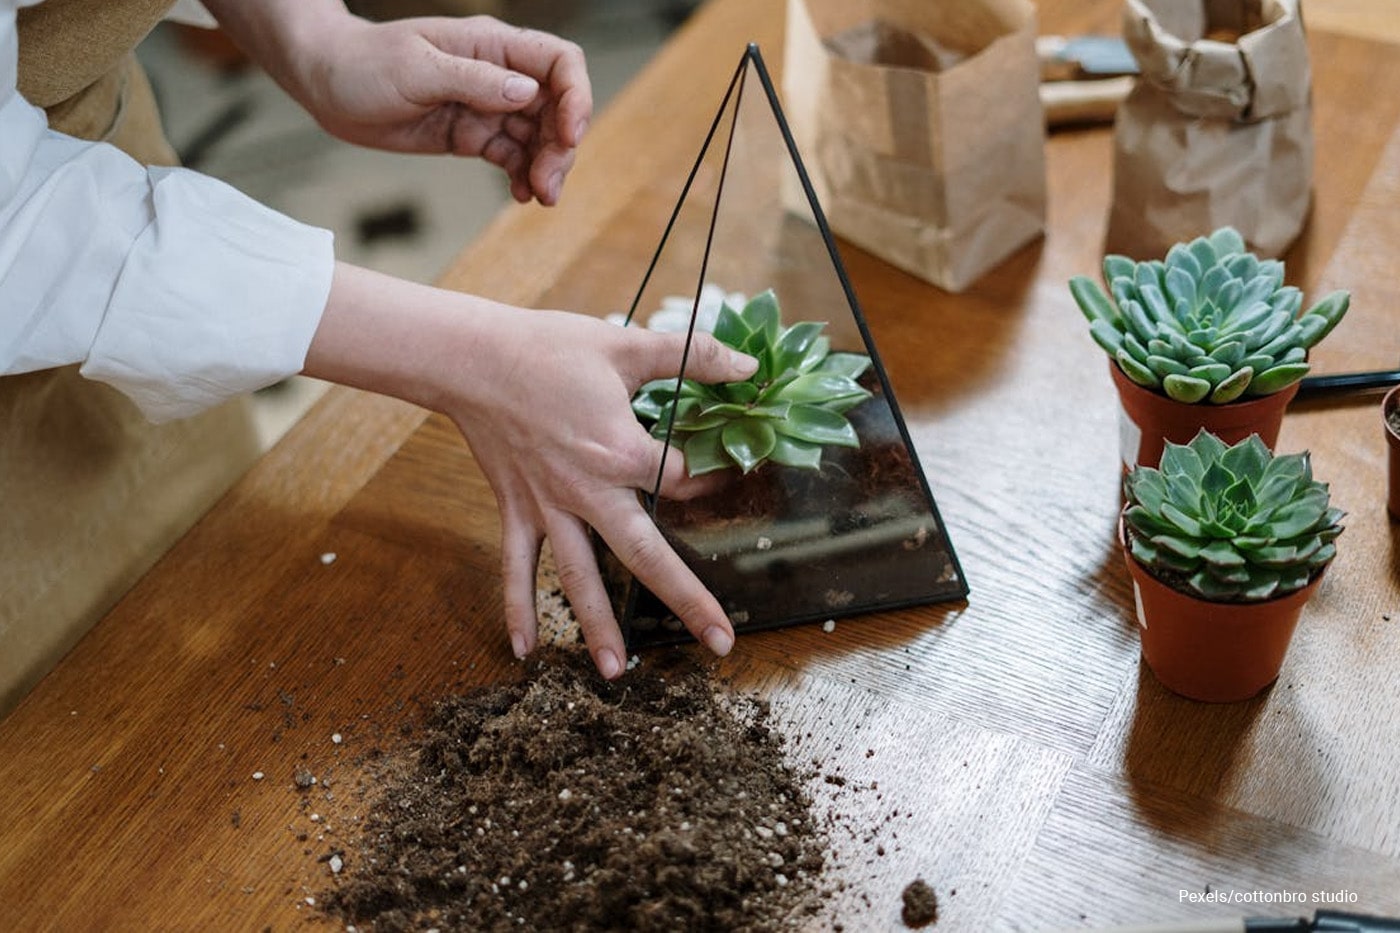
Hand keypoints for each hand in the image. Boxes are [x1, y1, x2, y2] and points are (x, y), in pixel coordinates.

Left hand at [203, 3, 591, 204]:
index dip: (575, 97)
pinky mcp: (472, 135)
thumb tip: (528, 93)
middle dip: (560, 147)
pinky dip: (521, 176)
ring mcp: (487, 106)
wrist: (325, 85)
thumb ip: (474, 81)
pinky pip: (511, 157)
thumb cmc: (363, 64)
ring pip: (537, 138)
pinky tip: (520, 196)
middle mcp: (498, 75)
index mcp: (491, 46)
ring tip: (538, 197)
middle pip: (556, 109)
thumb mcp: (416, 69)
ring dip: (545, 168)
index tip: (568, 135)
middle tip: (547, 186)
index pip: (559, 63)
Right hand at [303, 264, 759, 678]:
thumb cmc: (549, 348)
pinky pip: (516, 568)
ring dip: (597, 626)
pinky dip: (518, 608)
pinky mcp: (516, 510)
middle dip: (686, 600)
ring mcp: (549, 508)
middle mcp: (589, 491)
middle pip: (646, 556)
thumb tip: (749, 367)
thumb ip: (694, 356)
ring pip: (579, 577)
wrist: (472, 358)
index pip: (683, 481)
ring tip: (619, 672)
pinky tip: (525, 650)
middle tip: (720, 642)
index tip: (723, 474)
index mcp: (622, 451)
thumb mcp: (627, 344)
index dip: (710, 479)